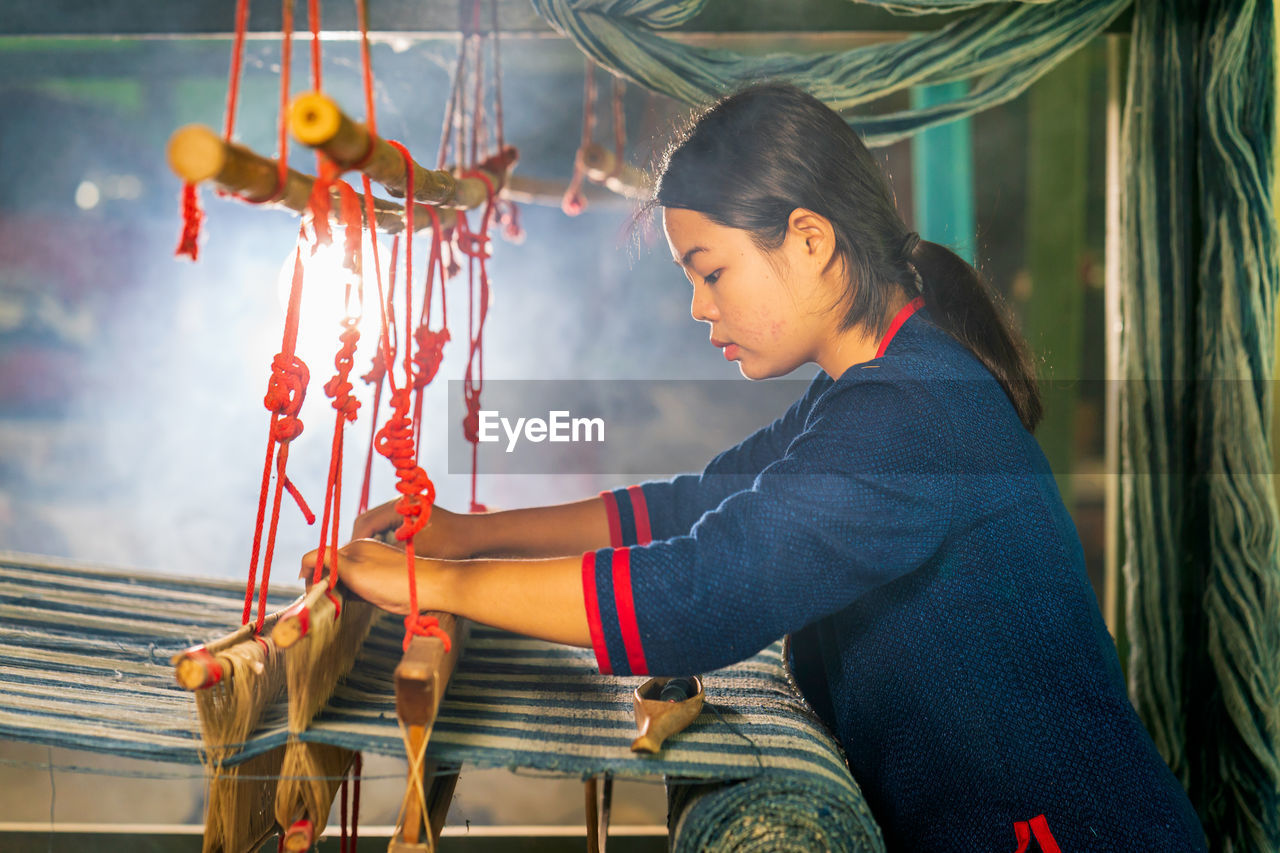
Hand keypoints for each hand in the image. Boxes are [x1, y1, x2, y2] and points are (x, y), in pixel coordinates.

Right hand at [300, 538, 438, 615]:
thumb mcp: (354, 570)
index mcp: (354, 546)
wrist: (427, 589)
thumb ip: (330, 564)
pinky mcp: (377, 582)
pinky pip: (354, 587)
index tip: (307, 592)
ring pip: (341, 578)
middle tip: (320, 601)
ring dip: (334, 590)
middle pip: (330, 567)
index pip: (320, 555)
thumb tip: (306, 560)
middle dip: (321, 583)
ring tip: (332, 604)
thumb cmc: (391, 580)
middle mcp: (361, 554)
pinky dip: (347, 595)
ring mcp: (370, 567)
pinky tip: (348, 604)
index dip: (309, 573)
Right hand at [351, 499, 473, 559]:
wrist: (474, 537)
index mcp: (397, 507)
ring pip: (374, 526)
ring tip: (362, 564)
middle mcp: (397, 504)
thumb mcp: (415, 552)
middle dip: (356, 543)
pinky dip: (379, 543)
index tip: (348, 562)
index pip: (364, 523)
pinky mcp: (408, 519)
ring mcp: (402, 510)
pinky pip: (385, 529)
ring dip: (367, 543)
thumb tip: (360, 562)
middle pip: (365, 522)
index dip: (353, 543)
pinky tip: (380, 560)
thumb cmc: (449, 544)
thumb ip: (387, 554)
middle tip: (351, 564)